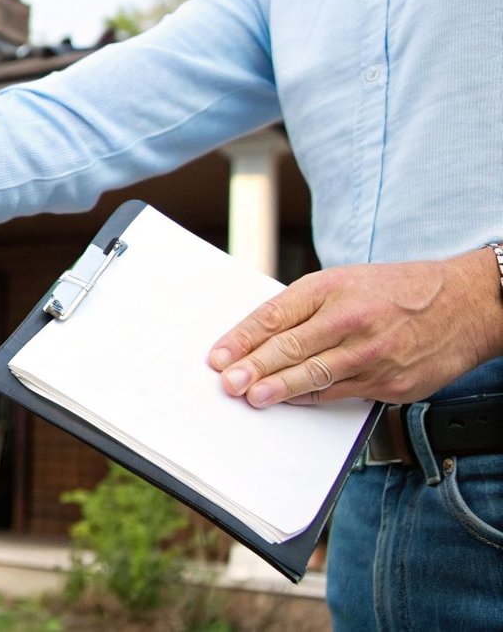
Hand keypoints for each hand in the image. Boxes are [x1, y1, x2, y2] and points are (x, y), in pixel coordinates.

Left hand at [206, 250, 502, 407]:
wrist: (467, 304)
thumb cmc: (396, 291)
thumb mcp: (344, 282)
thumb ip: (301, 307)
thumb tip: (254, 338)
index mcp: (333, 287)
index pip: (276, 314)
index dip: (243, 338)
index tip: (217, 356)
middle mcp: (352, 319)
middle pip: (292, 345)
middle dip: (254, 367)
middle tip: (227, 382)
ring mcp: (374, 353)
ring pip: (316, 375)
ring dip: (279, 388)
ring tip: (253, 397)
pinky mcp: (392, 382)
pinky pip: (342, 394)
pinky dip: (312, 399)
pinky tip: (291, 402)